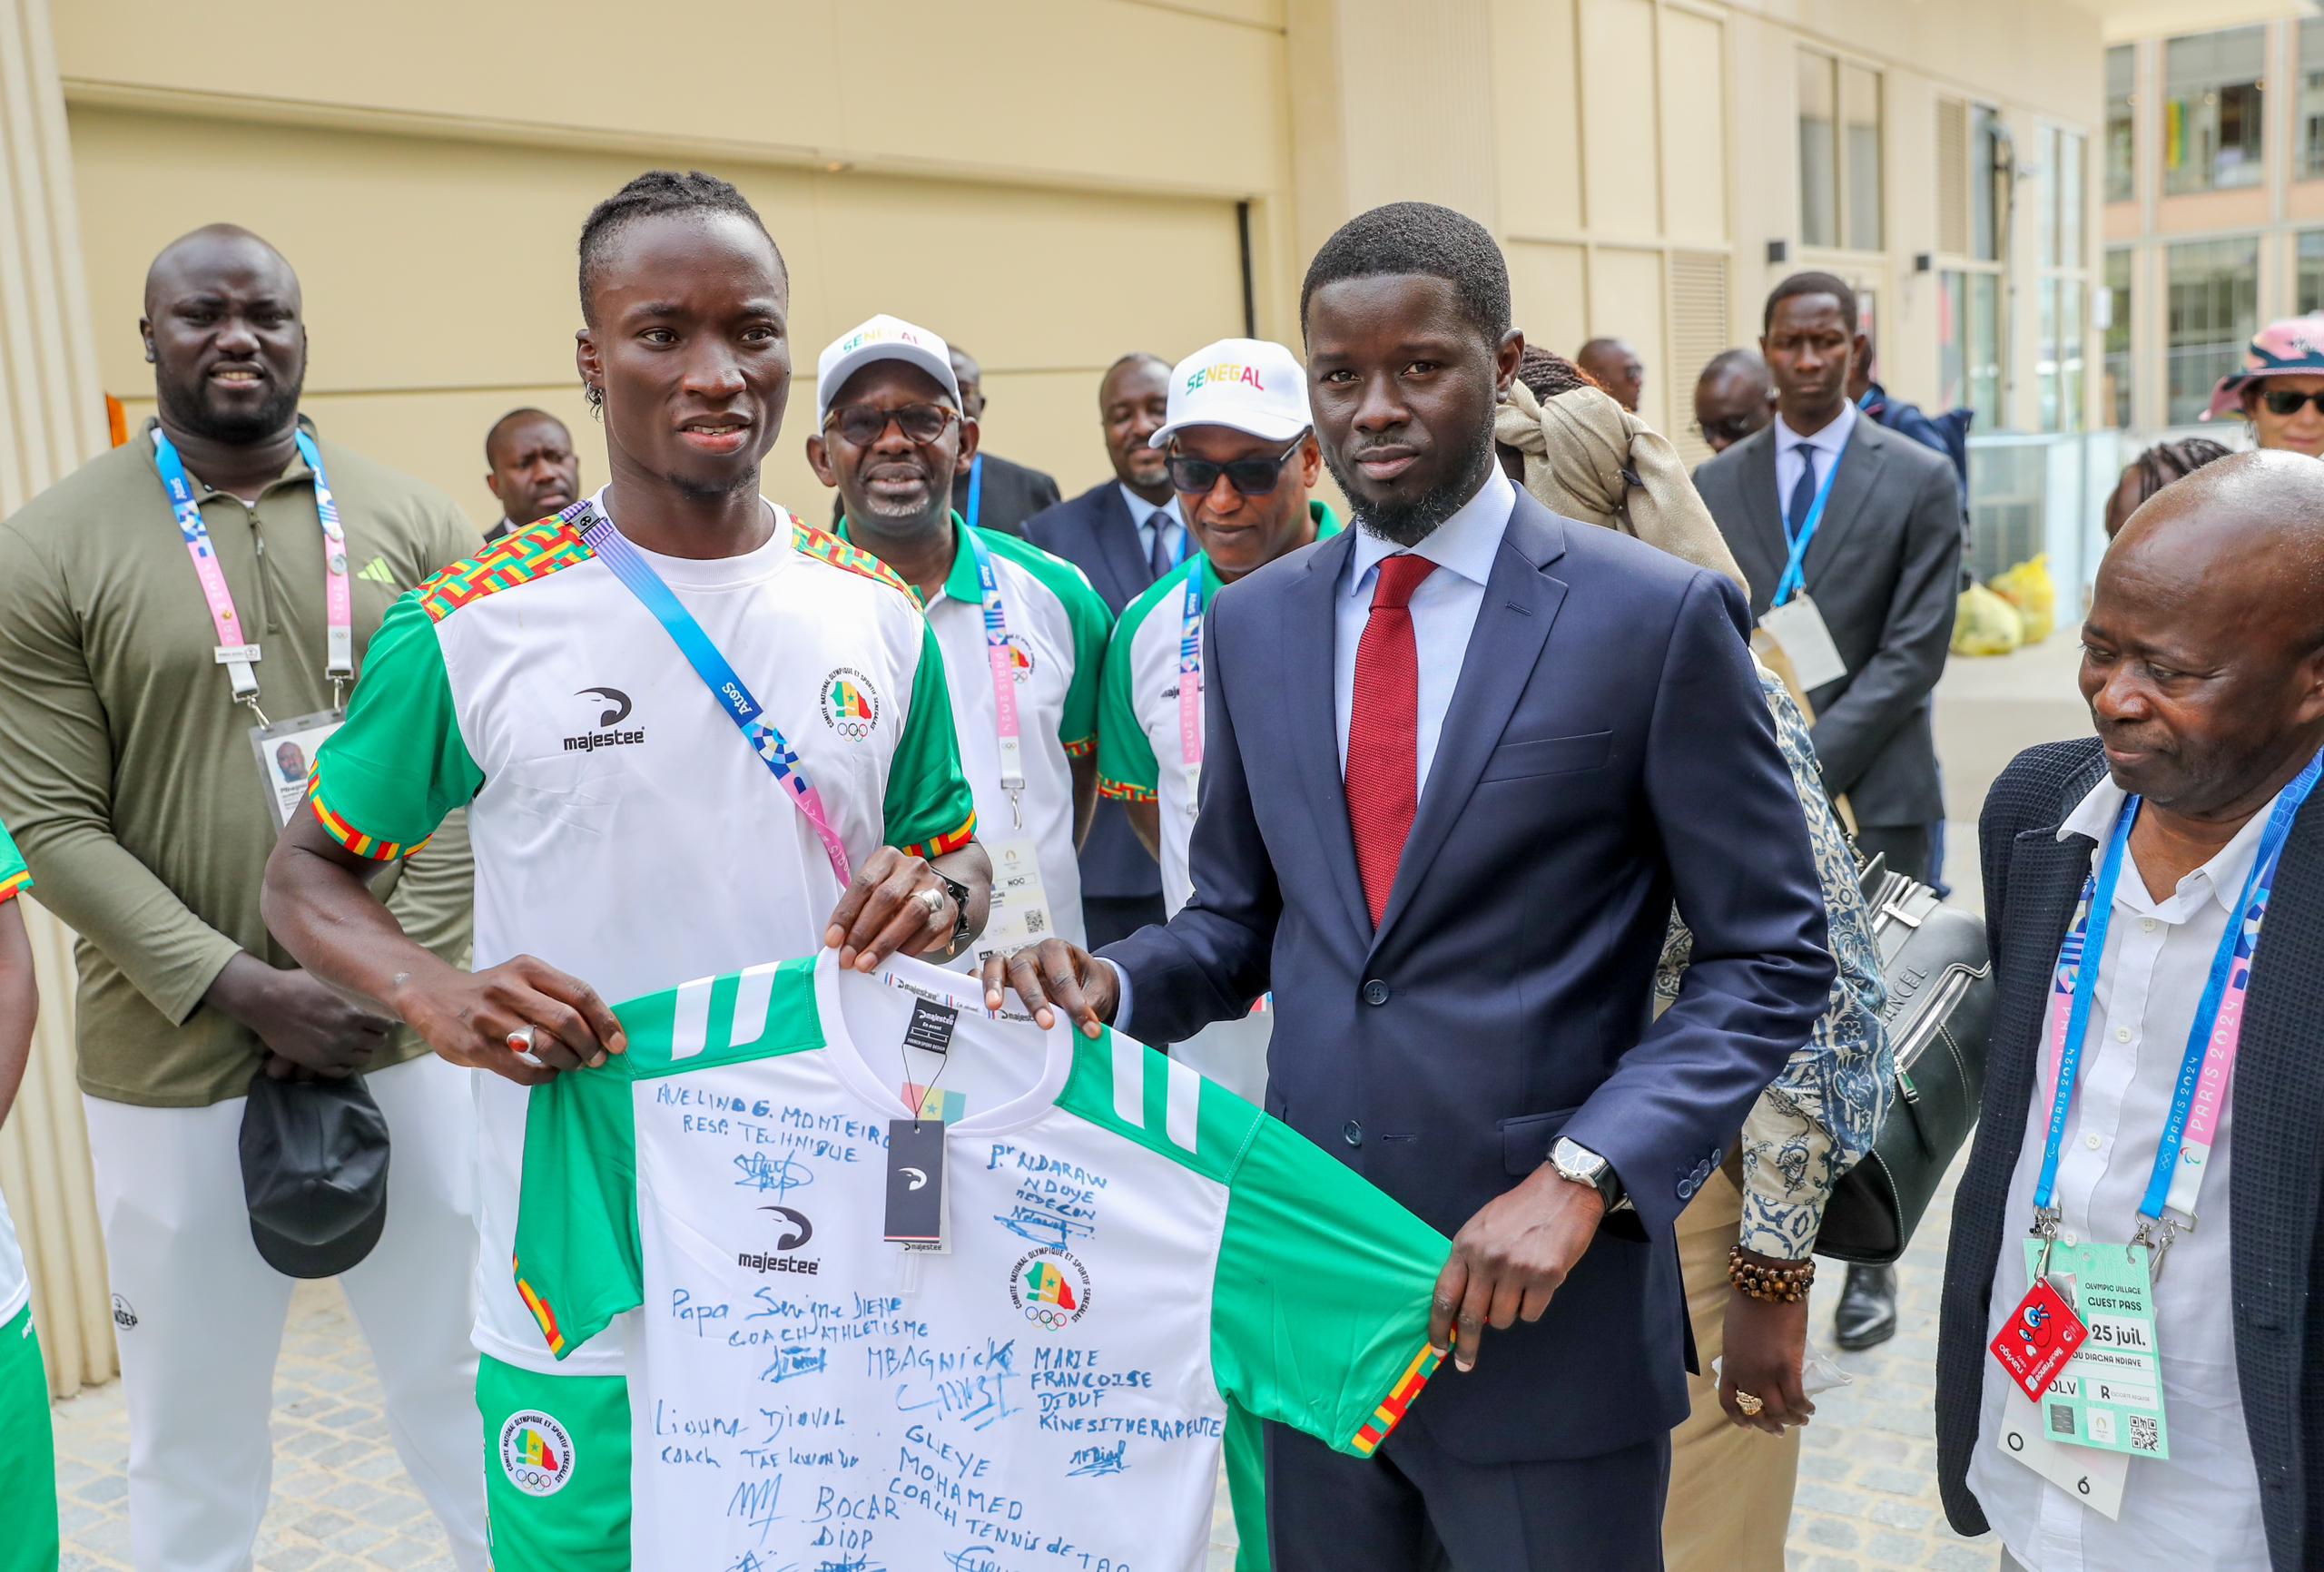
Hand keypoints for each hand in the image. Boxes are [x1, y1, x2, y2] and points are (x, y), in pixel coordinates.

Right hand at [207, 955, 390, 1078]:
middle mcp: (349, 1033)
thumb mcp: (334, 980)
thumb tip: (377, 989)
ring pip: (364, 1058)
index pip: (387, 1024)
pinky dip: (346, 1064)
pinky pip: (343, 1071)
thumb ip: (357, 989)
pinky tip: (341, 1055)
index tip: (376, 1018)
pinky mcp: (318, 1062)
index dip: (383, 1021)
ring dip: (361, 1050)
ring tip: (353, 1042)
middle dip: (374, 1035)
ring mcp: (334, 1050)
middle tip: (365, 1030)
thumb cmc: (299, 984)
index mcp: (356, 1011)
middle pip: (378, 1042)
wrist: (267, 1000)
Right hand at [391, 954, 625, 1086]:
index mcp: (528, 969)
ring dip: (568, 1061)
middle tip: (596, 1059)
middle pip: (567, 1020)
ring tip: (573, 1066)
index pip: (580, 994)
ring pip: (545, 1046)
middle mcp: (509, 989)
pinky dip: (543, 1076)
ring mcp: (489, 1018)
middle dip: (590, 1045)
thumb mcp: (521, 978)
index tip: (618, 1043)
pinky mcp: (473, 1046)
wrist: (431, 995)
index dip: (605, 1021)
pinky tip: (548, 1074)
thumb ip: (555, 996)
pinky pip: (520, 1069)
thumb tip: (599, 1029)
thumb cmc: (490, 990)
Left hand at [824, 847, 956, 971]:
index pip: (864, 884)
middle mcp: (912, 867)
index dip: (846, 914)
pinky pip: (929, 930)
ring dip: (884, 943)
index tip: (832, 940)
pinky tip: (894, 961)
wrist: (932, 902)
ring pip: (911, 913)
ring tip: (866, 963)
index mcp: (887, 858)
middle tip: (848, 957)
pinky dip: (909, 947)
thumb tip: (838, 944)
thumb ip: (857, 914)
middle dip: (863, 932)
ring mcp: (935, 886)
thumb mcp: (873, 897)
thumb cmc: (894, 901)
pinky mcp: (948, 909)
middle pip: (886, 897)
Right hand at [978, 940, 1116, 1038]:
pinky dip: (975, 985)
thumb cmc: (1089, 985)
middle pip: (1025, 969)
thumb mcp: (1097, 992)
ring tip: (994, 1007)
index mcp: (1057, 950)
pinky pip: (980, 976)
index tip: (1088, 1026)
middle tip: (1046, 1024)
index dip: (1075, 1003)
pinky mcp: (999, 980)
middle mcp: (1032, 955)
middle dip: (1035, 998)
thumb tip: (1086, 1029)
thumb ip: (1091, 1007)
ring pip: (996, 966)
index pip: (1063, 976)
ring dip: (994, 986)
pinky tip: (976, 1003)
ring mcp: (1012, 966)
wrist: (1086, 984)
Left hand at [1429, 1163, 1605, 1371]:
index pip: (1444, 1294)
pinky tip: (1537, 1285)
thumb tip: (1463, 1306)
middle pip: (1471, 1316)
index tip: (1439, 1346)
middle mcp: (1487, 1259)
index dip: (1439, 1326)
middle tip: (1464, 1363)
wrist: (1563, 1191)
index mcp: (1466, 1245)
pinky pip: (1531, 1313)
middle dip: (1466, 1345)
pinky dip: (1532, 1307)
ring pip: (1503, 1319)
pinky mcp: (1545, 1277)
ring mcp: (1516, 1269)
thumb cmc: (1520, 1209)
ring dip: (1508, 1314)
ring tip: (1517, 1289)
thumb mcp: (1483, 1227)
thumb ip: (1470, 1261)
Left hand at [1719, 1271, 1813, 1433]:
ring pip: (1779, 1411)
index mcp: (1730, 1365)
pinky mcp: (1788, 1367)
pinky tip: (1810, 1408)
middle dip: (1769, 1425)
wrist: (1766, 1285)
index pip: (1729, 1402)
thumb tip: (1752, 1366)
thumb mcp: (1735, 1334)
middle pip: (1756, 1412)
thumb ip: (1741, 1354)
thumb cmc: (1751, 1302)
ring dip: (1791, 1420)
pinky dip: (1804, 1408)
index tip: (1748, 1426)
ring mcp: (1766, 1372)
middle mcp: (1746, 1374)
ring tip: (1801, 1419)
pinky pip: (1797, 1399)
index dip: (1738, 1418)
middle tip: (1781, 1430)